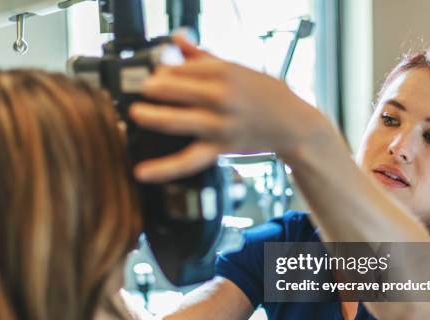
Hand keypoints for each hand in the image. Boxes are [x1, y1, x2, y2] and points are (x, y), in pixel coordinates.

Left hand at [129, 36, 331, 182]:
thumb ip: (202, 55)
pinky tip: (142, 171)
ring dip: (154, 117)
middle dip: (154, 88)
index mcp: (225, 72)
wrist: (294, 124)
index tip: (153, 73)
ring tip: (136, 114)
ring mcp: (221, 125)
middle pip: (178, 90)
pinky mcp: (220, 148)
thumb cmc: (266, 94)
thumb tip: (176, 38)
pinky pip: (188, 160)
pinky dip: (164, 168)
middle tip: (141, 89)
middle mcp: (223, 97)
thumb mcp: (238, 68)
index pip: (183, 67)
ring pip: (180, 121)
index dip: (163, 70)